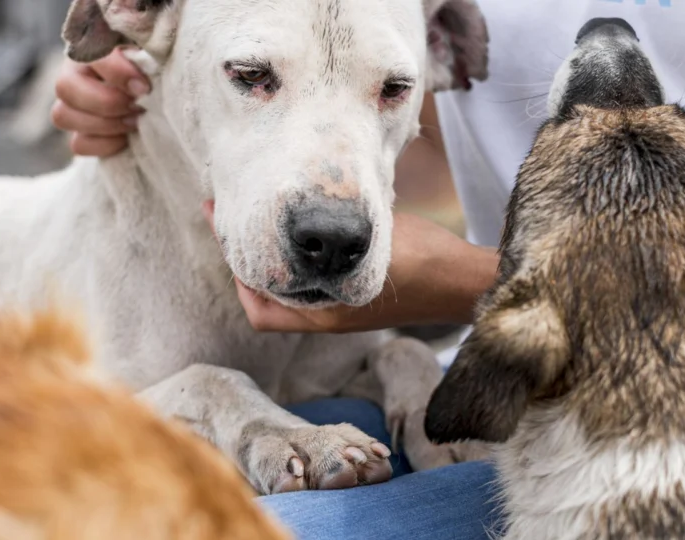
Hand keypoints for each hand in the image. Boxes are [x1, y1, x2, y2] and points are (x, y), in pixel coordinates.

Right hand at [52, 46, 151, 156]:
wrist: (158, 96)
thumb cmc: (154, 69)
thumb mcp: (151, 53)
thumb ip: (143, 54)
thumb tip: (143, 73)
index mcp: (91, 47)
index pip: (86, 53)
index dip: (114, 73)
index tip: (143, 88)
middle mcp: (74, 73)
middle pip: (65, 87)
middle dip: (106, 102)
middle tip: (137, 107)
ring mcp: (71, 105)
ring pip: (63, 116)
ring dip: (105, 124)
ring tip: (134, 121)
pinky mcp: (79, 133)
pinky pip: (78, 144)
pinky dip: (104, 144)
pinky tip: (126, 138)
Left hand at [202, 201, 497, 333]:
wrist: (461, 281)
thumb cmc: (420, 259)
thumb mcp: (367, 240)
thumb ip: (326, 235)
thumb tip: (288, 215)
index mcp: (323, 314)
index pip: (257, 305)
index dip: (234, 269)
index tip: (224, 226)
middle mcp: (325, 319)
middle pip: (265, 300)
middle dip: (244, 262)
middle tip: (230, 219)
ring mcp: (339, 312)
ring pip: (286, 293)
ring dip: (270, 262)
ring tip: (259, 219)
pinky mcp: (353, 301)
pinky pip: (309, 287)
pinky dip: (294, 264)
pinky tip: (299, 231)